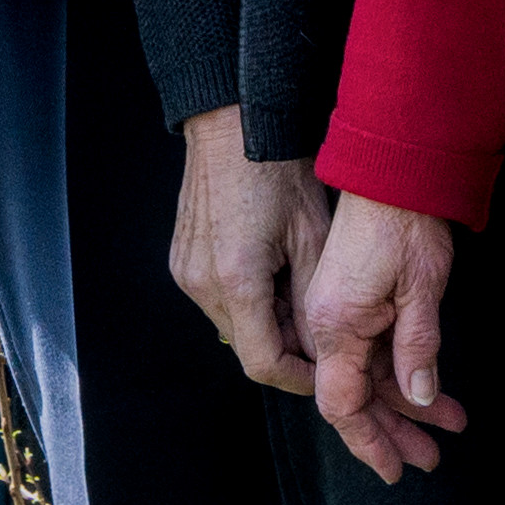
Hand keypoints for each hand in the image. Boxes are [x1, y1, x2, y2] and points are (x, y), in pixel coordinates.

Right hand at [170, 110, 333, 390]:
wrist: (235, 126)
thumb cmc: (277, 171)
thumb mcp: (313, 239)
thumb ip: (313, 305)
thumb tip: (320, 352)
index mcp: (237, 279)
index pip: (263, 363)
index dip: (298, 378)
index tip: (323, 370)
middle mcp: (201, 283)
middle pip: (246, 346)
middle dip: (285, 346)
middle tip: (317, 322)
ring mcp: (186, 273)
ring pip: (232, 325)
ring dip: (265, 322)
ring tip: (293, 284)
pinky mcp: (181, 262)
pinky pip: (217, 300)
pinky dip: (246, 299)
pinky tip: (268, 269)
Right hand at [300, 194, 466, 481]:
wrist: (386, 161)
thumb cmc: (404, 217)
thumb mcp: (422, 286)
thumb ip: (418, 346)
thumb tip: (420, 397)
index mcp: (333, 323)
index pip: (343, 404)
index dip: (370, 441)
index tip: (396, 470)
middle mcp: (321, 320)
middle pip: (350, 394)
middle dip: (391, 430)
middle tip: (430, 459)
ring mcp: (326, 307)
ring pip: (359, 373)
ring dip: (399, 402)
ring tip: (445, 425)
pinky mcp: (337, 295)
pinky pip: (358, 349)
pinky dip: (392, 371)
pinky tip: (423, 386)